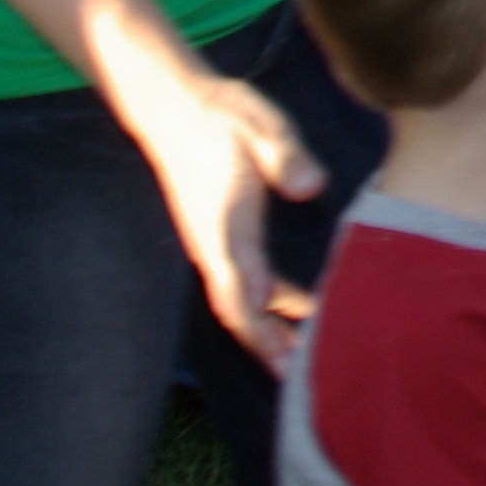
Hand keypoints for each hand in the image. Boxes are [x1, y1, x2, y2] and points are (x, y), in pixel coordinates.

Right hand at [130, 71, 322, 366]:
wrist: (174, 107)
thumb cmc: (222, 116)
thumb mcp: (262, 127)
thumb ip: (286, 158)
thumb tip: (311, 187)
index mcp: (225, 224)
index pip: (241, 285)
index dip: (263, 322)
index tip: (286, 353)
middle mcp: (212, 244)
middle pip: (239, 308)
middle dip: (266, 344)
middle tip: (299, 379)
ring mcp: (211, 243)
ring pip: (239, 301)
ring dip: (267, 331)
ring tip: (299, 362)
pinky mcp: (218, 235)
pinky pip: (240, 283)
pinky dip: (265, 306)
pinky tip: (294, 313)